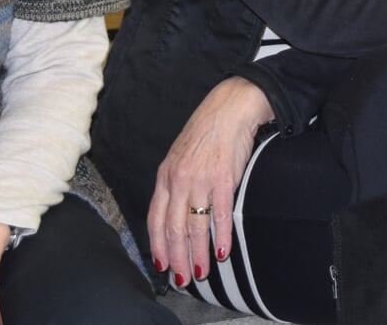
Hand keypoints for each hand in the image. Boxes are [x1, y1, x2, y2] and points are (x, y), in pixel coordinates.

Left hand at [150, 76, 272, 290]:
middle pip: (173, 227)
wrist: (230, 108)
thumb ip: (176, 182)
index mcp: (165, 175)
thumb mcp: (180, 156)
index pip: (155, 218)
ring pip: (194, 225)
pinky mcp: (223, 178)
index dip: (158, 245)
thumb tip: (175, 211)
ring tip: (201, 271)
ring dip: (197, 252)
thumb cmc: (207, 132)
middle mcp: (179, 179)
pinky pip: (220, 214)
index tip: (162, 265)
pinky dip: (221, 235)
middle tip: (183, 278)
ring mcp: (200, 180)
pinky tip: (222, 250)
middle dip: (177, 257)